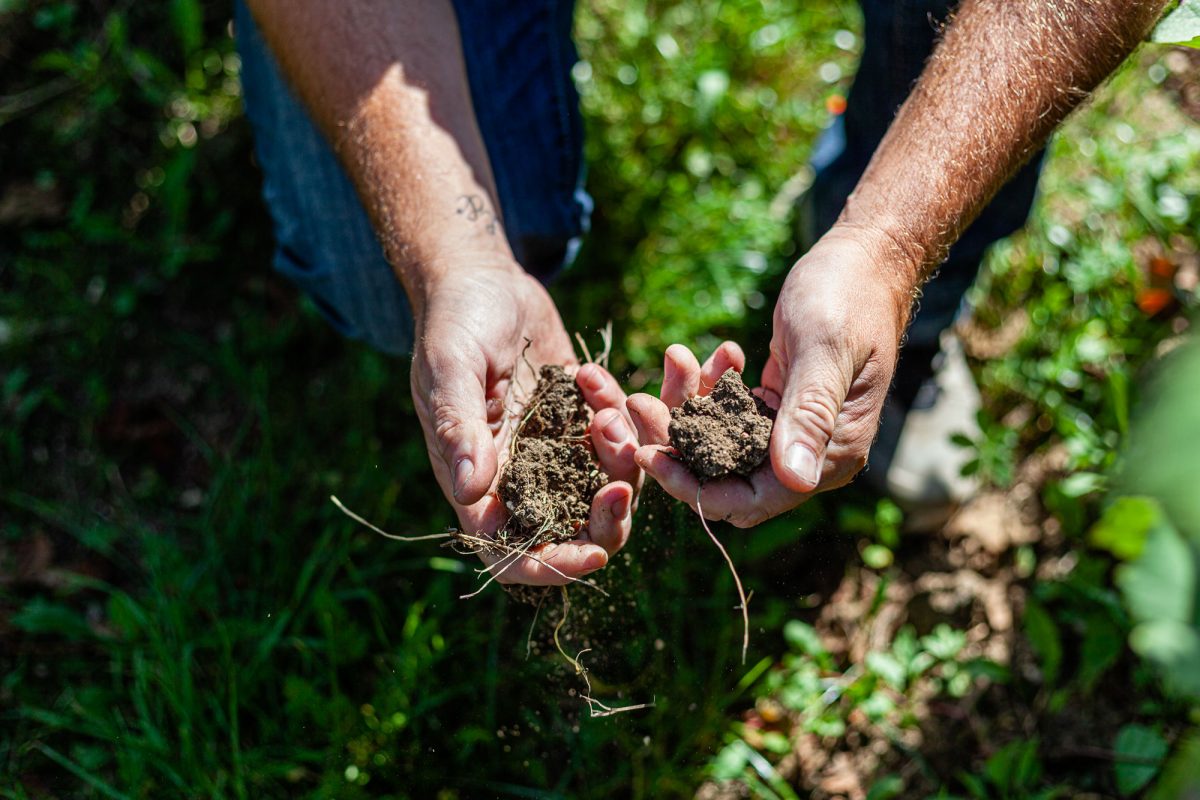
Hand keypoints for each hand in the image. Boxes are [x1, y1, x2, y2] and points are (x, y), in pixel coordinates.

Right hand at [411, 255, 640, 583]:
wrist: (482, 281)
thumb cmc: (453, 322)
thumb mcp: (449, 367)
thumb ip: (460, 427)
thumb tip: (472, 493)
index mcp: (480, 482)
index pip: (514, 555)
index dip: (552, 567)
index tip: (592, 555)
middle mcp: (522, 476)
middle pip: (576, 532)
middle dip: (608, 519)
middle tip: (623, 480)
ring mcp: (558, 449)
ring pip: (609, 487)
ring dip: (619, 457)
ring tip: (601, 404)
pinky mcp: (584, 419)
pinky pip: (622, 440)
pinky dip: (621, 415)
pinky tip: (590, 374)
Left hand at [629, 228, 911, 525]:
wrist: (866, 260)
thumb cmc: (852, 297)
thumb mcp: (825, 350)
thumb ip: (810, 414)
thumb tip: (797, 480)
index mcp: (833, 454)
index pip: (754, 498)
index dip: (698, 487)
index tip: (648, 454)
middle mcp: (814, 453)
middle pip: (730, 478)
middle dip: (680, 451)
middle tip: (636, 407)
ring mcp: (794, 430)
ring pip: (722, 445)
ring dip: (688, 414)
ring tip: (664, 370)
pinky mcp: (777, 405)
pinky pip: (729, 415)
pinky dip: (709, 390)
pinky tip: (702, 356)